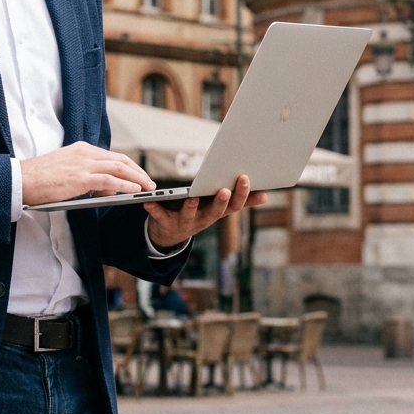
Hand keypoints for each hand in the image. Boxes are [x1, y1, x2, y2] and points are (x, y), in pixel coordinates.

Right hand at [21, 142, 154, 206]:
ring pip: (119, 167)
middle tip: (148, 183)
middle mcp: (84, 153)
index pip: (111, 156)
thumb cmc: (39, 179)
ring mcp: (83, 164)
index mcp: (80, 149)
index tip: (138, 175)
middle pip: (120, 159)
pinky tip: (134, 191)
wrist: (21, 180)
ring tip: (147, 188)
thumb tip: (104, 188)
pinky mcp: (80, 177)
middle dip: (138, 171)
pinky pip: (110, 179)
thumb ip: (85, 176)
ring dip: (137, 178)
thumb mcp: (65, 171)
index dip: (129, 166)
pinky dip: (126, 184)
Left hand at [143, 174, 267, 250]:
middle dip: (221, 201)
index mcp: (217, 212)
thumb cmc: (198, 214)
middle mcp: (204, 219)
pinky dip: (154, 209)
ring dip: (192, 207)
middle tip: (224, 190)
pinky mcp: (166, 223)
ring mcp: (185, 222)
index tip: (246, 178)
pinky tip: (148, 202)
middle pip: (215, 212)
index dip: (241, 194)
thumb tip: (265, 195)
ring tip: (192, 197)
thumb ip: (240, 201)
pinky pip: (160, 216)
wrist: (170, 235)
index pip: (234, 205)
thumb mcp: (219, 209)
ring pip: (190, 215)